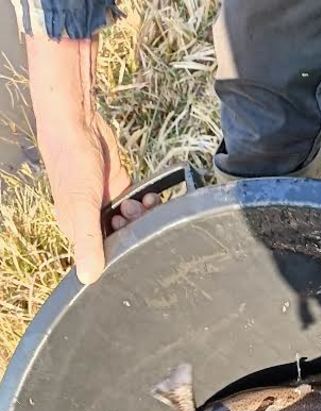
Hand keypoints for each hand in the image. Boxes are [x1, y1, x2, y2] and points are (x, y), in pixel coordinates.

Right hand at [27, 36, 136, 284]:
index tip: (132, 242)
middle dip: (135, 231)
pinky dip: (146, 204)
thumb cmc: (73, 164)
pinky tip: (149, 197)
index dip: (120, 252)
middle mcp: (92, 221)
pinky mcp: (120, 190)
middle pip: (122, 238)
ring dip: (143, 217)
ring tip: (141, 203)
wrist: (78, 124)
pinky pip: (139, 206)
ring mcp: (107, 205)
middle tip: (133, 215)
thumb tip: (88, 278)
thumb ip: (88, 241)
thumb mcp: (81, 206)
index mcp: (77, 230)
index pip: (101, 255)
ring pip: (134, 223)